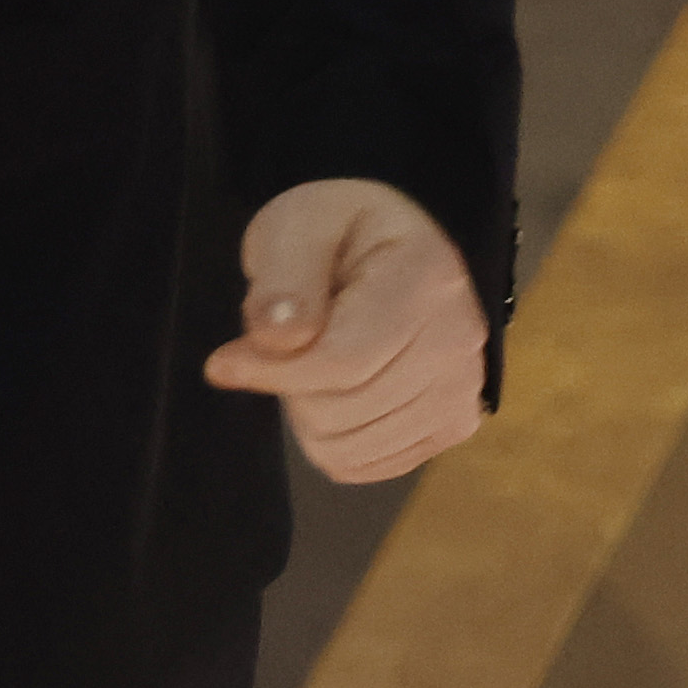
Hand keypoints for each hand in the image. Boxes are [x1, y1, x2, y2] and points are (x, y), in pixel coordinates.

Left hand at [205, 178, 490, 480]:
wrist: (394, 246)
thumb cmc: (341, 230)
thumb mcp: (298, 224)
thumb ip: (284, 278)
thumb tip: (275, 339)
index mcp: (426, 280)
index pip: (344, 362)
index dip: (273, 371)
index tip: (223, 361)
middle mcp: (460, 343)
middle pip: (344, 411)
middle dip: (288, 386)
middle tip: (281, 344)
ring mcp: (464, 390)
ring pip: (353, 448)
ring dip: (308, 414)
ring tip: (310, 362)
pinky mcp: (453, 424)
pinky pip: (371, 463)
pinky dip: (335, 439)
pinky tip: (332, 392)